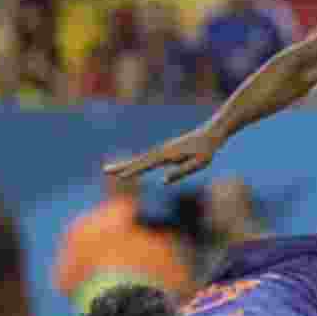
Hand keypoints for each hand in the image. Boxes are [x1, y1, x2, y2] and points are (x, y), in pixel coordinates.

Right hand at [104, 126, 221, 184]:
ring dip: (126, 165)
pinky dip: (137, 164)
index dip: (133, 171)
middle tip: (105, 171)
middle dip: (122, 166)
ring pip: (141, 160)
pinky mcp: (166, 152)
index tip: (120, 177)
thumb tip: (162, 181)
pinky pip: (148, 159)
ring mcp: (163, 151)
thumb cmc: (207, 150)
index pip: (147, 165)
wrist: (211, 133)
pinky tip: (132, 168)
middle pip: (138, 161)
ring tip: (111, 171)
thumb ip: (181, 172)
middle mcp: (162, 151)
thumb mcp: (198, 164)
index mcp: (168, 155)